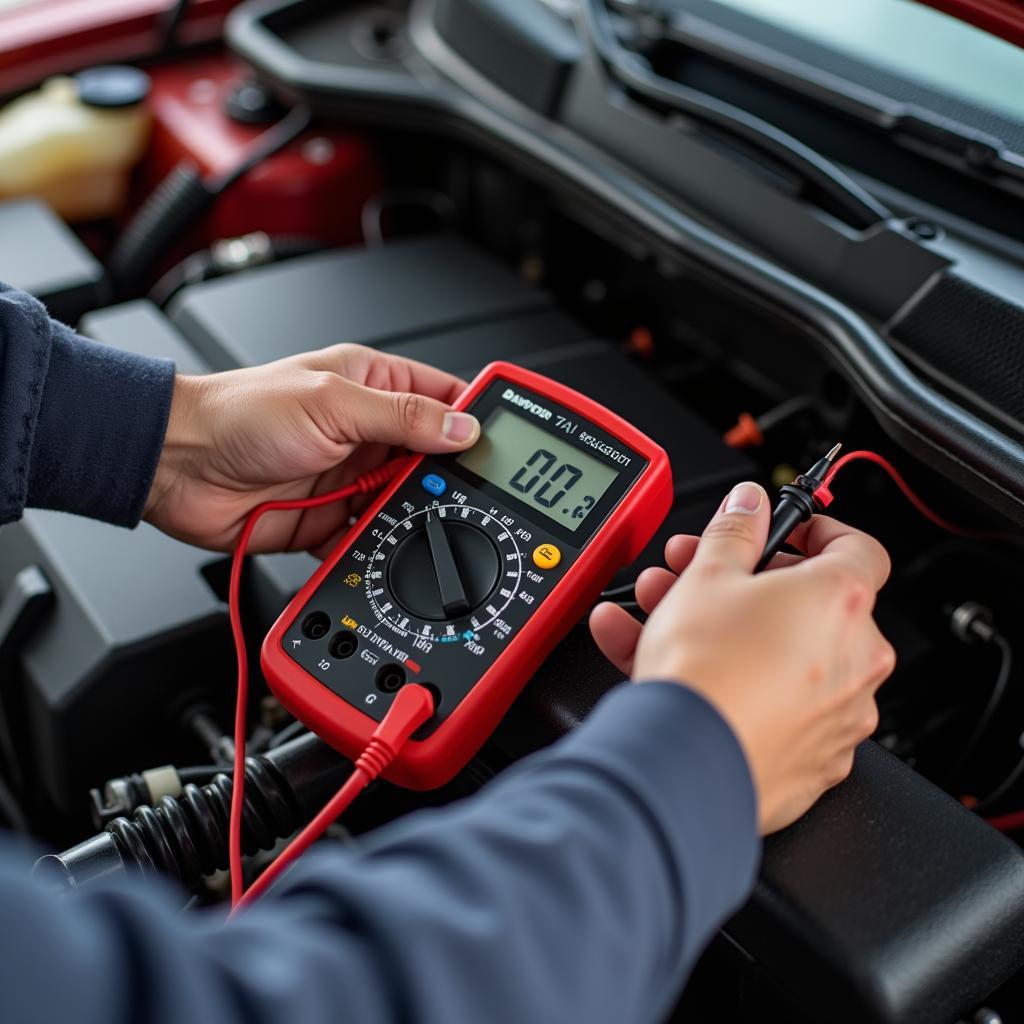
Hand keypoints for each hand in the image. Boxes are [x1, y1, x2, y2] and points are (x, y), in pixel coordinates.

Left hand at [144, 345, 478, 553]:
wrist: (178, 467)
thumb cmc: (240, 414)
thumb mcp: (333, 404)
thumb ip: (403, 418)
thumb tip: (463, 428)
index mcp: (372, 385)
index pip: (443, 398)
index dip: (474, 417)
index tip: (499, 444)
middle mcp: (366, 431)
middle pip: (432, 459)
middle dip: (447, 478)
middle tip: (462, 493)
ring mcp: (350, 477)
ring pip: (406, 503)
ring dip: (411, 515)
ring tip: (417, 520)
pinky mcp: (332, 520)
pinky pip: (370, 539)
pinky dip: (378, 547)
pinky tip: (382, 546)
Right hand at [589, 481, 894, 834]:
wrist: (686, 763)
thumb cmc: (705, 672)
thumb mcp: (707, 576)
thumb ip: (733, 531)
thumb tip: (747, 505)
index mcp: (842, 602)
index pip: (857, 547)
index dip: (817, 531)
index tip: (781, 531)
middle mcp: (857, 660)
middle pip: (806, 604)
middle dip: (742, 582)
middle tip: (694, 574)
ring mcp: (839, 715)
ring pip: (780, 657)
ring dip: (724, 631)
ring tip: (659, 617)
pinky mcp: (812, 759)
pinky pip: (771, 706)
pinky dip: (732, 684)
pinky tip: (670, 668)